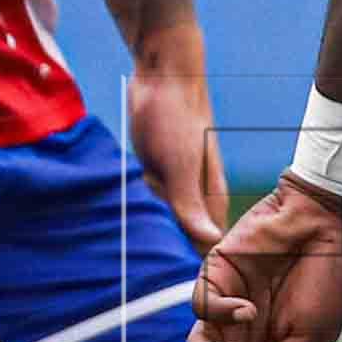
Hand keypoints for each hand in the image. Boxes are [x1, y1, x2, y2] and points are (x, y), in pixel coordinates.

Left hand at [118, 37, 227, 244]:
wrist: (160, 73)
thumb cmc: (175, 116)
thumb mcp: (179, 165)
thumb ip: (191, 206)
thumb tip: (210, 242)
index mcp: (211, 197)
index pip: (207, 246)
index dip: (192, 262)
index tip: (169, 267)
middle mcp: (196, 194)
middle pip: (180, 236)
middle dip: (163, 237)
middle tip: (147, 217)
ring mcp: (176, 183)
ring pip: (161, 216)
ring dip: (147, 214)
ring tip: (141, 192)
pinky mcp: (157, 171)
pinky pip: (147, 197)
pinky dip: (138, 196)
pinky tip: (130, 185)